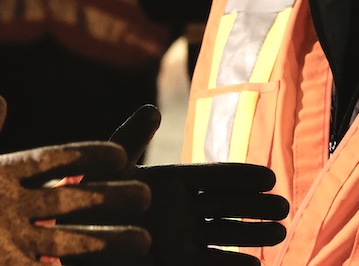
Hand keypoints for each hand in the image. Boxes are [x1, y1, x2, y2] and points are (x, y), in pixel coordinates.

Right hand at [0, 94, 152, 265]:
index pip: (54, 158)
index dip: (91, 156)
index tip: (120, 154)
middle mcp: (5, 208)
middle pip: (74, 197)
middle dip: (115, 196)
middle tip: (144, 196)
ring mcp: (5, 245)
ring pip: (73, 239)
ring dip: (111, 238)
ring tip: (141, 238)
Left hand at [66, 105, 289, 265]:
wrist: (74, 238)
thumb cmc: (84, 199)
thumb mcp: (108, 167)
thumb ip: (130, 139)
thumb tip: (153, 109)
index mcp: (170, 183)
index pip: (214, 178)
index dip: (241, 178)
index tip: (269, 178)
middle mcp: (180, 212)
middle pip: (227, 207)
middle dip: (255, 209)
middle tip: (284, 209)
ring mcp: (179, 240)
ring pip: (223, 236)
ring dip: (251, 236)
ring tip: (279, 235)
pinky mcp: (175, 265)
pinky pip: (208, 265)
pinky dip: (230, 265)